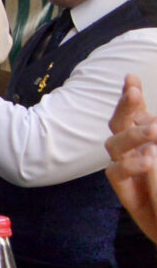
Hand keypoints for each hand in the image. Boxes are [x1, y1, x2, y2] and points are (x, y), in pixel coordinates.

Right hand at [106, 75, 156, 245]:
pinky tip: (149, 160)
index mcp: (147, 139)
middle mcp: (133, 150)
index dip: (131, 96)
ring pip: (115, 143)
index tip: (131, 77)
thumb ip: (156, 138)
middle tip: (135, 94)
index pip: (136, 113)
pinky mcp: (124, 189)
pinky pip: (116, 172)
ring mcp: (126, 168)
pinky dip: (133, 164)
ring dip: (134, 134)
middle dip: (126, 106)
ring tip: (155, 130)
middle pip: (119, 123)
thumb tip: (155, 122)